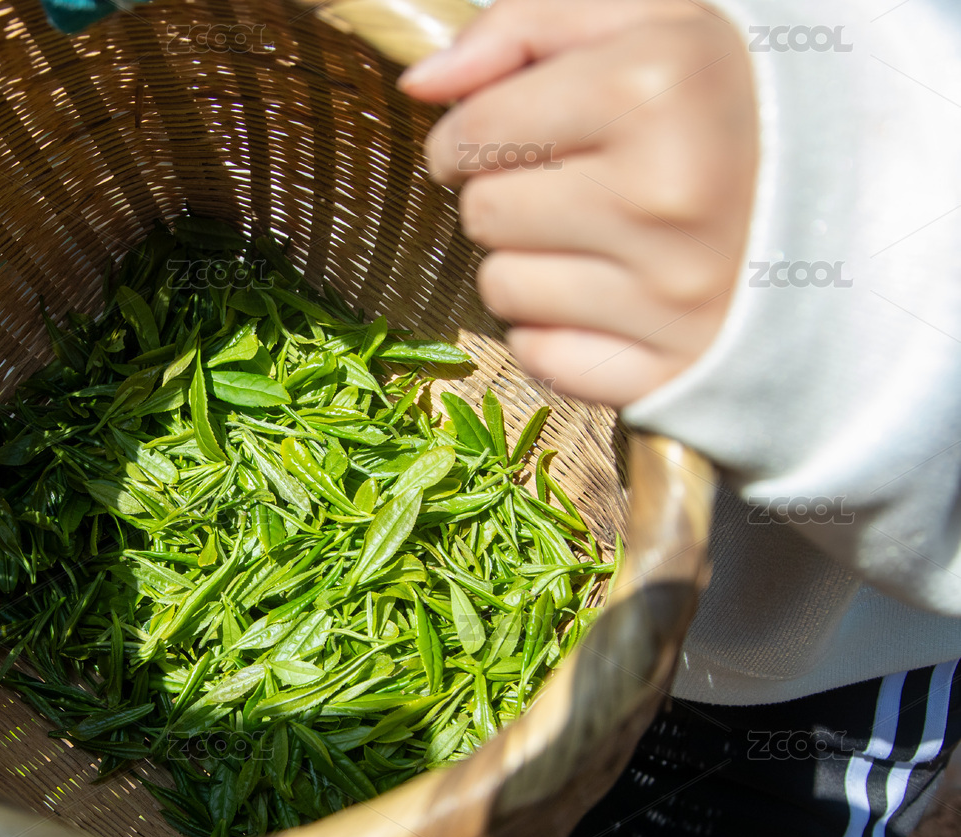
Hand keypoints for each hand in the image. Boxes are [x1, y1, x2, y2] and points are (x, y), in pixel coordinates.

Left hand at [399, 0, 757, 408]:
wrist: (849, 201)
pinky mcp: (669, 369)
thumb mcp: (643, 20)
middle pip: (481, 214)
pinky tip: (612, 295)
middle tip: (571, 185)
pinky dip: (557, 332)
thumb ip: (521, 25)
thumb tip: (421, 84)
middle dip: (504, 196)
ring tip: (600, 238)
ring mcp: (671, 294)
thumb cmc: (720, 101)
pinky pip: (540, 357)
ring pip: (502, 290)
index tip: (500, 135)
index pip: (470, 133)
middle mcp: (664, 193)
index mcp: (654, 87)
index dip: (466, 134)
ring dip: (529, 264)